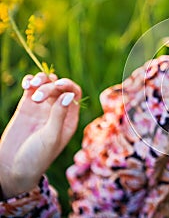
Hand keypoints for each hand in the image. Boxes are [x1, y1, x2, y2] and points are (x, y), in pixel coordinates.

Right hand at [0, 72, 80, 198]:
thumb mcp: (51, 137)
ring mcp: (41, 108)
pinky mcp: (26, 107)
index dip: (68, 85)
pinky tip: (26, 83)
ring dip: (40, 80)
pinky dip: (29, 81)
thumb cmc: (36, 158)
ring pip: (46, 84)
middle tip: (37, 98)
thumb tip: (69, 94)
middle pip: (59, 87)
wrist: (12, 169)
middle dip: (50, 86)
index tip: (57, 85)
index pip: (74, 93)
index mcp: (69, 119)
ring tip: (31, 86)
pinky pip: (31, 88)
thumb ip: (59, 115)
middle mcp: (57, 111)